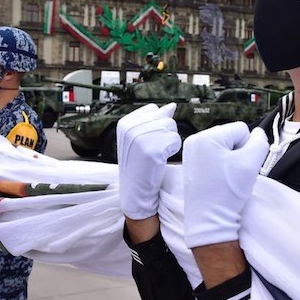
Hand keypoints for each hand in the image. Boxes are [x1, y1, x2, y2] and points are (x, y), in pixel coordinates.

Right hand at [117, 103, 181, 219]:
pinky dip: (173, 151)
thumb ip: (153, 120)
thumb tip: (171, 106)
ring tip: (157, 155)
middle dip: (165, 133)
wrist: (135, 193)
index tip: (148, 142)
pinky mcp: (152, 150)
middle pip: (164, 117)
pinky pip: (175, 140)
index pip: (153, 108)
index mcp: (124, 123)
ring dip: (170, 142)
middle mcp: (130, 128)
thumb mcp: (140, 139)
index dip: (157, 125)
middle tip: (154, 150)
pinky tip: (161, 160)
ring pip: (171, 127)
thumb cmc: (139, 166)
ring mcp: (140, 139)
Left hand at [183, 123, 269, 248]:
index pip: (241, 129)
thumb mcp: (251, 162)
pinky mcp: (190, 162)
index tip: (240, 166)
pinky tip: (218, 178)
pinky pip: (212, 155)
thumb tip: (257, 133)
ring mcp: (190, 151)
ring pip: (223, 146)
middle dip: (237, 152)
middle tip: (233, 173)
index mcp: (206, 136)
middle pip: (230, 136)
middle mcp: (194, 140)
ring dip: (229, 159)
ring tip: (226, 177)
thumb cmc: (228, 191)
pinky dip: (220, 164)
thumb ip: (260, 141)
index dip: (248, 147)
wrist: (209, 219)